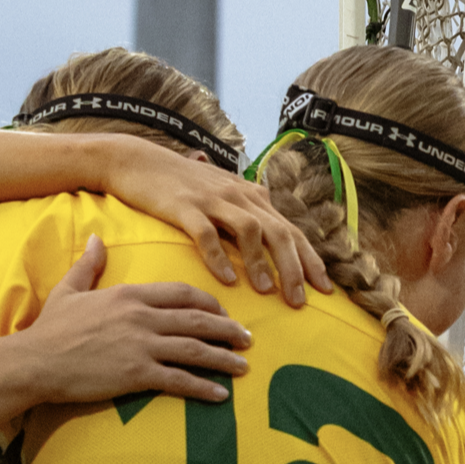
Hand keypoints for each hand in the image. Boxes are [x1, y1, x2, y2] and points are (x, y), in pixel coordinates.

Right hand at [12, 237, 250, 405]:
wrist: (32, 362)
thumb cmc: (49, 329)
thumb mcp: (69, 290)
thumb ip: (89, 264)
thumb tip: (94, 238)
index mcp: (130, 294)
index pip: (183, 293)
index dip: (209, 303)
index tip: (224, 312)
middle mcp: (142, 317)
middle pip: (198, 320)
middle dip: (228, 329)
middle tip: (247, 338)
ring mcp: (141, 346)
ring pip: (195, 349)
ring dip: (224, 358)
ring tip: (243, 366)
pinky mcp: (136, 374)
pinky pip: (179, 380)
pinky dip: (203, 387)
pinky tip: (221, 395)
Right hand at [99, 136, 332, 306]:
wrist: (139, 161)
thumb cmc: (182, 184)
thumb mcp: (223, 194)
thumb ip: (247, 213)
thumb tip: (272, 238)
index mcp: (252, 197)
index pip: (292, 231)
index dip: (311, 260)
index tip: (325, 289)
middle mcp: (240, 196)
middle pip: (279, 233)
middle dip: (295, 269)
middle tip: (301, 301)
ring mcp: (213, 200)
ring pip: (250, 231)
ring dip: (262, 263)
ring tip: (268, 292)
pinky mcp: (185, 206)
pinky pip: (206, 233)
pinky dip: (218, 257)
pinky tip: (226, 279)